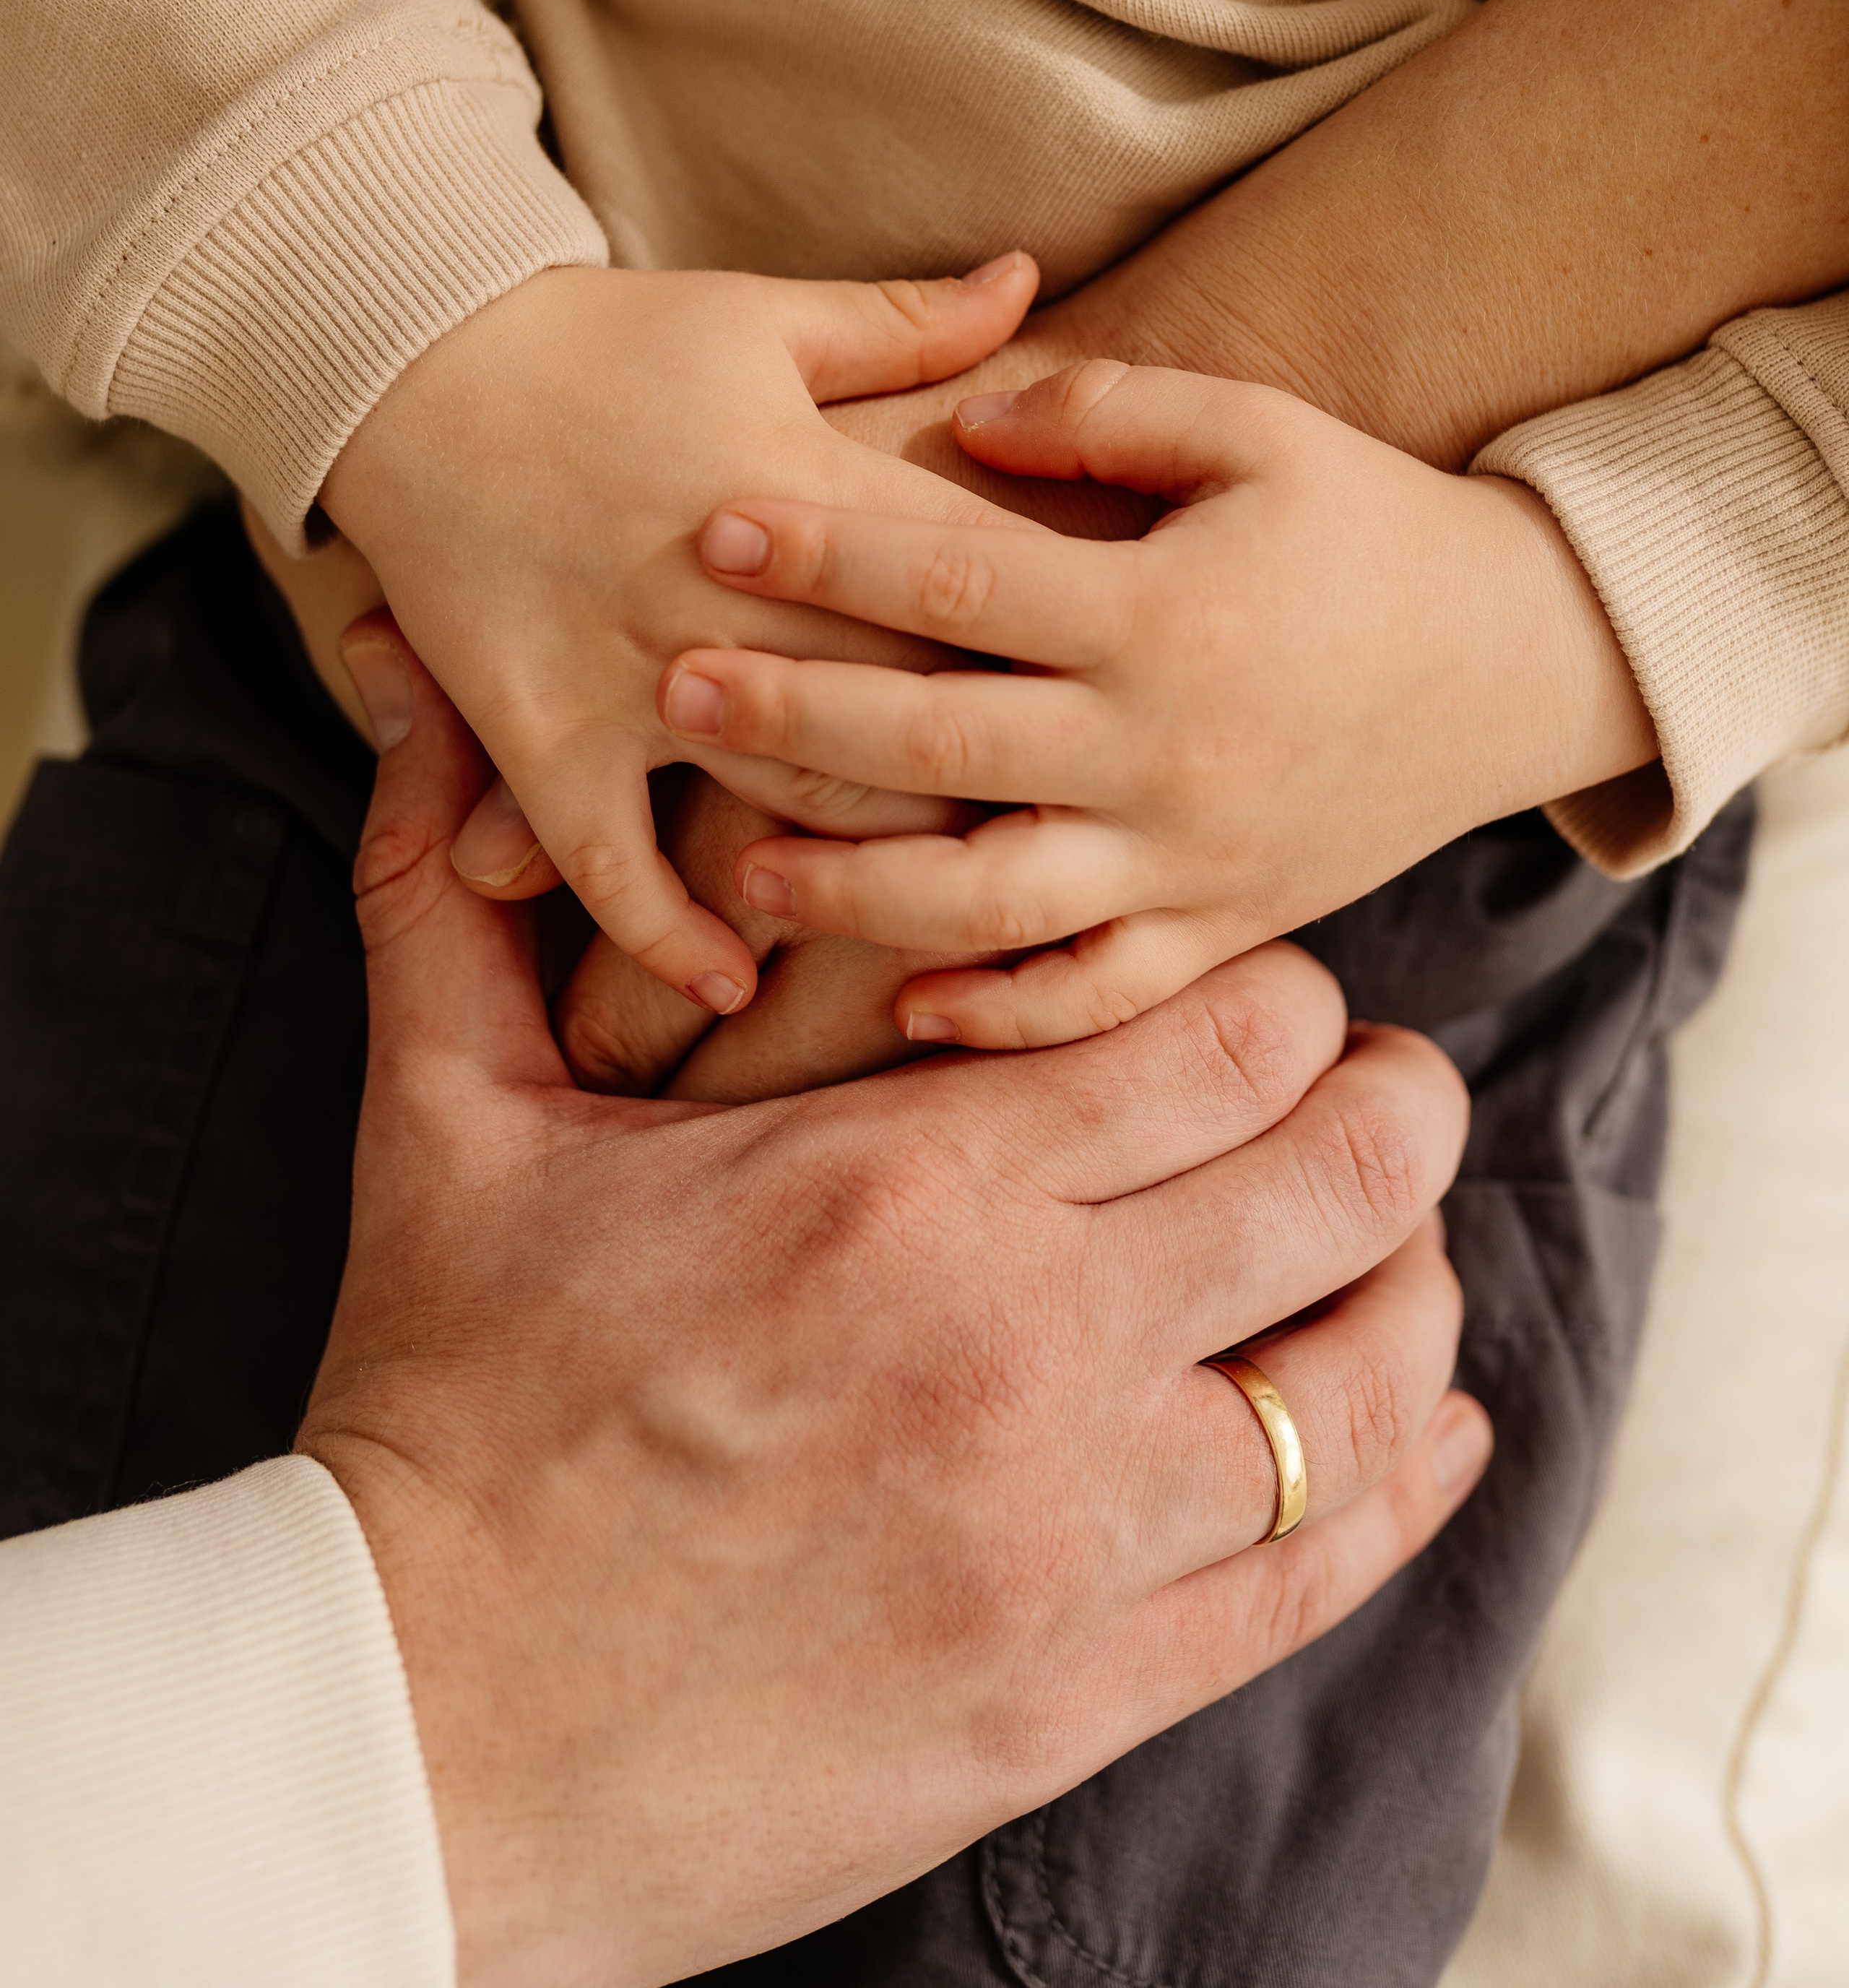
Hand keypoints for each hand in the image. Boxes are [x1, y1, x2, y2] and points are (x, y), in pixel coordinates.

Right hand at [304, 614, 1489, 1987]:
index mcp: (902, 1182)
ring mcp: (1073, 1535)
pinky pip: (1321, 1576)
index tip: (1255, 998)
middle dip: (1393, 1105)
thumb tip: (407, 704)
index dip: (1280, 993)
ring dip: (1408, 1289)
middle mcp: (1028, 1345)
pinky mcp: (1080, 1693)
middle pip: (1350, 1175)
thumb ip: (456, 903)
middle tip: (1374, 1088)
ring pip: (1371, 1379)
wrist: (420, 1731)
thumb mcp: (448, 1129)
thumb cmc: (443, 1415)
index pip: (1230, 1031)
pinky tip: (1430, 1432)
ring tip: (1386, 1249)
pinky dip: (1407, 1486)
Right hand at [319, 254, 1040, 1015]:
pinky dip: (670, 932)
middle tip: (1090, 833)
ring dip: (873, 863)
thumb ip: (907, 323)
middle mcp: (726, 594)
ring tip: (956, 911)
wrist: (408, 359)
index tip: (1150, 694)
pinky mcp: (542, 732)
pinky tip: (734, 986)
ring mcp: (629, 676)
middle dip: (1004, 775)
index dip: (1066, 643)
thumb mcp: (763, 313)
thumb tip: (1031, 278)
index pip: (971, 583)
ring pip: (787, 801)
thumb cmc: (604, 337)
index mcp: (803, 485)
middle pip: (908, 712)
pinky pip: (610, 863)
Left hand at [656, 364, 1658, 1049]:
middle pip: (943, 750)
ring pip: (996, 901)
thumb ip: (1112, 411)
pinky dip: (1006, 1013)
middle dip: (796, 720)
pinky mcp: (1223, 929)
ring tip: (745, 872)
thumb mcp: (1261, 431)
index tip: (716, 527)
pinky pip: (1100, 995)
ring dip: (859, 893)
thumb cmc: (1370, 525)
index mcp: (1165, 615)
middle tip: (676, 691)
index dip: (828, 555)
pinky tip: (908, 1007)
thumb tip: (967, 417)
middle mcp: (1167, 751)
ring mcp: (1194, 858)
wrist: (1520, 661)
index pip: (959, 584)